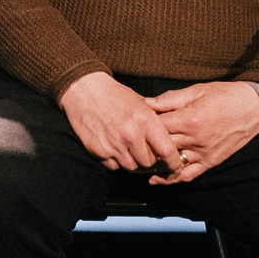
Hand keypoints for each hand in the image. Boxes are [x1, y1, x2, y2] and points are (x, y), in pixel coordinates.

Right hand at [57, 71, 179, 175]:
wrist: (83, 90)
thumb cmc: (115, 95)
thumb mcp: (142, 103)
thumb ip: (155, 123)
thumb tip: (170, 142)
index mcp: (145, 121)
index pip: (167, 151)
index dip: (174, 162)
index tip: (175, 165)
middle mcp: (130, 135)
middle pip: (149, 162)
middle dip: (150, 160)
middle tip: (147, 153)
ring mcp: (113, 144)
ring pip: (131, 167)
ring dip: (133, 161)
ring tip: (129, 149)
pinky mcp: (97, 150)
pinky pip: (114, 166)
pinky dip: (116, 161)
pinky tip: (115, 148)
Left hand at [144, 81, 258, 184]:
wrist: (254, 107)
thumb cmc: (225, 95)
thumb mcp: (196, 91)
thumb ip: (169, 99)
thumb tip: (145, 103)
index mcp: (189, 120)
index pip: (155, 127)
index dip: (142, 125)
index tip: (133, 122)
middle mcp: (195, 139)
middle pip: (159, 146)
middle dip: (143, 144)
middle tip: (130, 142)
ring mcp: (203, 153)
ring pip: (170, 163)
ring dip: (153, 164)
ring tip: (137, 160)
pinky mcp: (211, 162)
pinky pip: (188, 175)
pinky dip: (171, 178)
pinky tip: (156, 178)